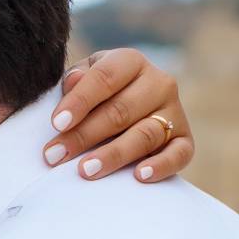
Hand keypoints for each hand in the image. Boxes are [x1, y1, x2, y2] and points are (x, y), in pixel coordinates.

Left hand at [42, 47, 193, 182]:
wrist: (126, 115)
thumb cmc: (96, 97)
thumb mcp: (84, 81)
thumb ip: (76, 80)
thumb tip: (73, 81)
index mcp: (131, 62)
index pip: (105, 77)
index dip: (80, 100)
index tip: (57, 123)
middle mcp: (158, 83)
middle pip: (120, 111)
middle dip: (84, 135)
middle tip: (54, 156)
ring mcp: (174, 113)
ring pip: (144, 135)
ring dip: (113, 154)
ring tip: (85, 171)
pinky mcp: (184, 141)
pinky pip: (179, 154)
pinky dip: (161, 165)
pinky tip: (140, 175)